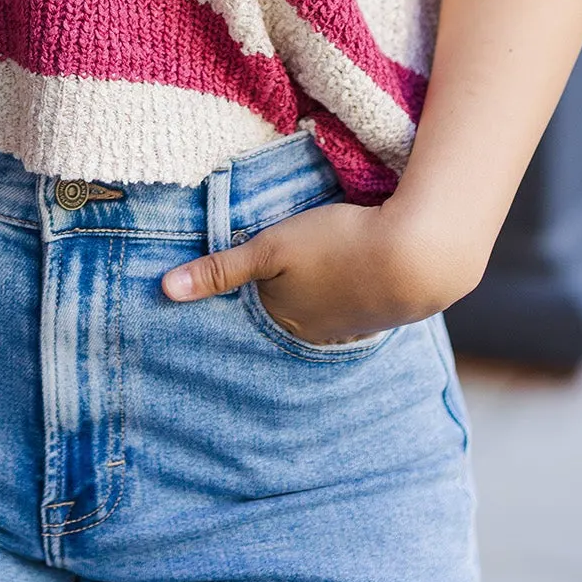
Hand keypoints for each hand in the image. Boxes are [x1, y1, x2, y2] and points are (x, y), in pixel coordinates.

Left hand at [161, 199, 481, 344]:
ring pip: (327, 303)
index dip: (252, 284)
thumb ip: (219, 268)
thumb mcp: (270, 248)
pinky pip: (359, 296)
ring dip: (322, 285)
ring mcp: (358, 323)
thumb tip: (163, 290)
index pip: (257, 305)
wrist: (418, 254)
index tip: (253, 264)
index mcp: (289, 322)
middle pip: (292, 308)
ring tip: (320, 259)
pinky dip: (352, 281)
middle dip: (286, 291)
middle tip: (289, 260)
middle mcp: (321, 334)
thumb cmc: (335, 247)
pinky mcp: (387, 305)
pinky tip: (356, 262)